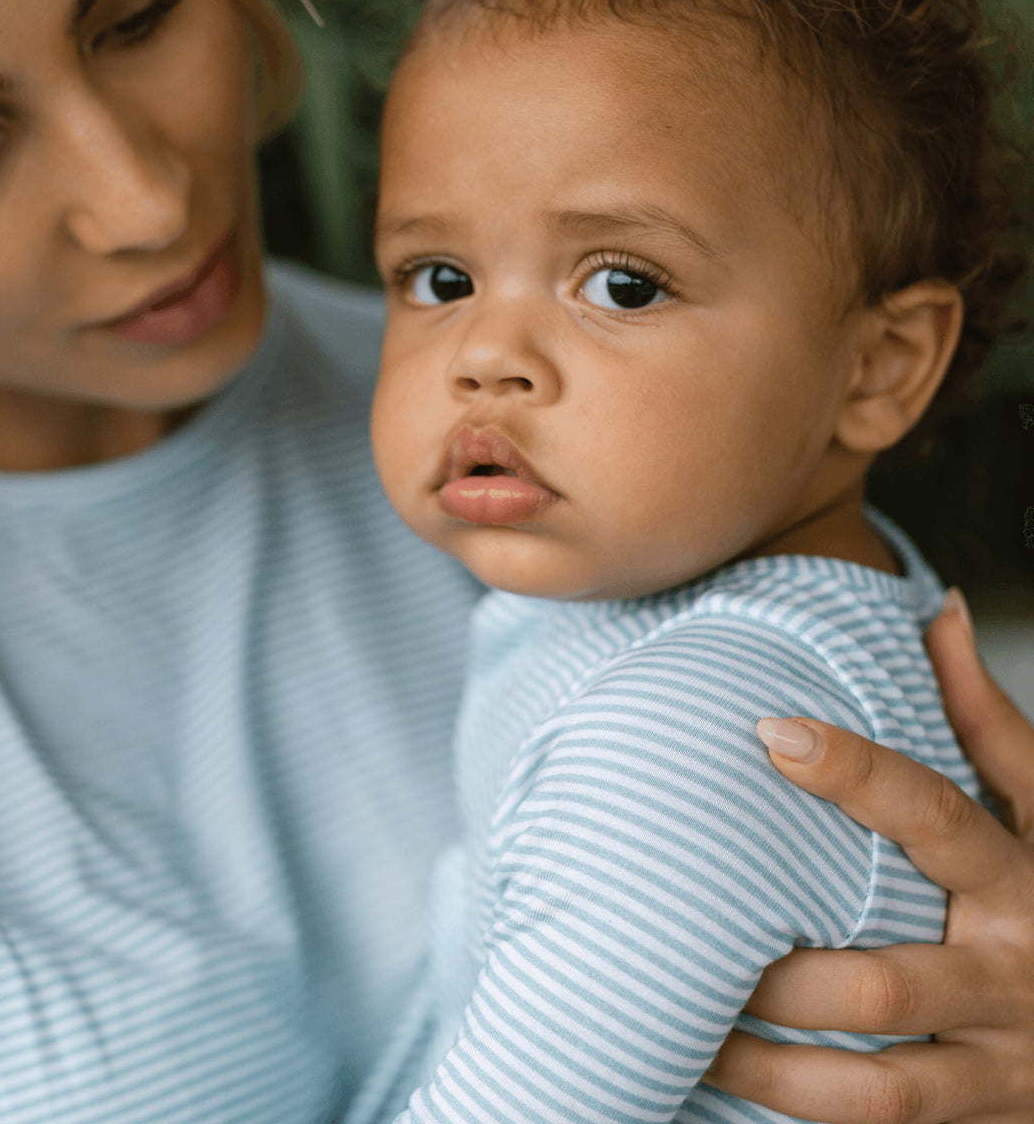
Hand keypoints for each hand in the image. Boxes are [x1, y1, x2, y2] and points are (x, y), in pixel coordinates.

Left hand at [704, 589, 1033, 1123]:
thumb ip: (988, 721)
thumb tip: (937, 611)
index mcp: (1021, 877)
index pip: (938, 814)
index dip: (857, 775)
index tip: (770, 731)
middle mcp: (1012, 972)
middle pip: (886, 977)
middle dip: (783, 968)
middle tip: (686, 929)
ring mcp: (1000, 1061)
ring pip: (876, 1081)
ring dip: (770, 1057)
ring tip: (684, 1014)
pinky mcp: (979, 1115)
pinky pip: (878, 1121)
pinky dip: (792, 1103)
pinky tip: (716, 1068)